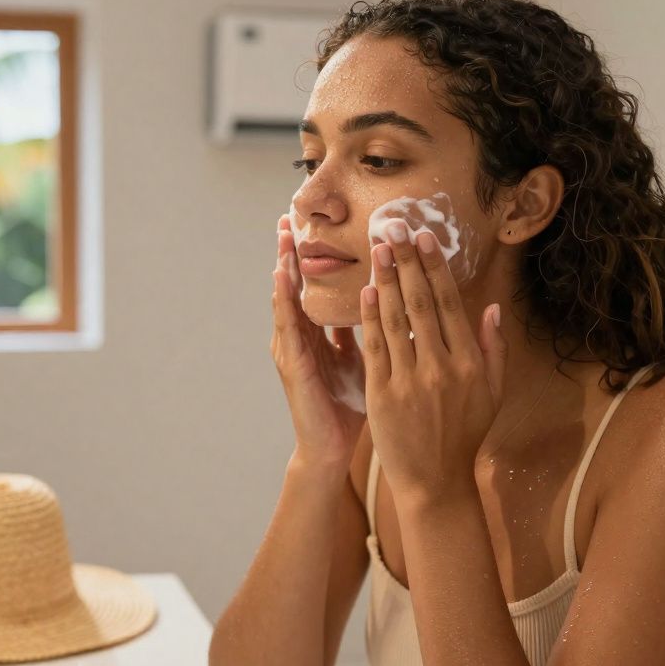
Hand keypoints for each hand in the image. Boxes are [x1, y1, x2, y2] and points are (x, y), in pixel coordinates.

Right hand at [270, 215, 366, 470]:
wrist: (333, 449)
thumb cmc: (349, 407)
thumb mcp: (362, 360)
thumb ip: (363, 332)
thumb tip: (382, 303)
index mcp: (317, 336)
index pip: (311, 288)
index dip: (309, 258)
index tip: (309, 226)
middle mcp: (299, 338)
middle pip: (292, 287)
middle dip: (289, 252)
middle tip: (286, 217)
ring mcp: (291, 350)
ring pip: (286, 299)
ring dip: (282, 267)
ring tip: (282, 237)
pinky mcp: (292, 364)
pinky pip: (287, 325)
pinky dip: (284, 298)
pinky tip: (282, 276)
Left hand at [360, 224, 506, 504]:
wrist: (435, 480)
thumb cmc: (464, 435)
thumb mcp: (492, 393)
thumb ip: (493, 349)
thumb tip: (490, 308)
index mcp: (470, 362)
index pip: (448, 303)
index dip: (435, 268)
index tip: (424, 239)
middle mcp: (442, 366)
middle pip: (420, 302)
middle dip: (407, 262)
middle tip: (394, 229)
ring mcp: (411, 379)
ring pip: (395, 319)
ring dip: (386, 279)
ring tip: (377, 249)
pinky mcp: (383, 393)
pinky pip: (376, 346)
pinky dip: (370, 316)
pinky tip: (366, 290)